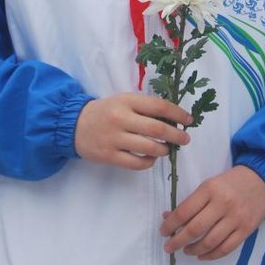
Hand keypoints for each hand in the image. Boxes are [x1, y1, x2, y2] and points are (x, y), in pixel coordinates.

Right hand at [74, 93, 190, 169]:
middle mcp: (121, 118)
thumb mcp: (124, 101)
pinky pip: (136, 163)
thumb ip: (145, 107)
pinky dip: (149, 162)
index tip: (189, 120)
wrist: (75, 124)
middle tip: (185, 139)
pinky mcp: (109, 156)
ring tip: (168, 149)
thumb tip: (174, 118)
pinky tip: (151, 158)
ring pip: (149, 148)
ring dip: (164, 150)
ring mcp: (114, 138)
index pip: (159, 106)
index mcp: (127, 101)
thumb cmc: (106, 111)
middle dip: (176, 135)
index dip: (178, 114)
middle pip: (157, 129)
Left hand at [160, 165, 264, 260]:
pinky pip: (226, 248)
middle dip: (178, 241)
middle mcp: (222, 204)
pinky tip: (202, 255)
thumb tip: (168, 217)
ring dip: (194, 250)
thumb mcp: (209, 185)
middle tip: (169, 247)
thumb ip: (190, 202)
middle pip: (195, 229)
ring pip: (210, 242)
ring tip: (186, 250)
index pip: (184, 211)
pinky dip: (211, 255)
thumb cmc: (230, 182)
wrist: (262, 179)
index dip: (170, 225)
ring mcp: (236, 218)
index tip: (163, 232)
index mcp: (209, 189)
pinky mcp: (246, 229)